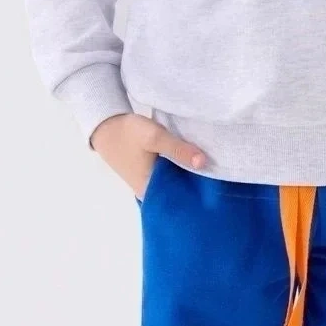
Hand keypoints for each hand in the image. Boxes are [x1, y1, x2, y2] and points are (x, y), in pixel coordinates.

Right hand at [89, 112, 209, 198]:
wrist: (106, 126)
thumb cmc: (128, 134)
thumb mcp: (154, 138)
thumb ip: (178, 149)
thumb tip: (204, 163)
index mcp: (150, 191)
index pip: (182, 200)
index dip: (201, 192)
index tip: (218, 183)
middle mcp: (150, 193)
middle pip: (181, 192)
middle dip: (198, 183)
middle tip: (220, 173)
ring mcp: (150, 184)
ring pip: (177, 183)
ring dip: (189, 174)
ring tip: (212, 166)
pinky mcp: (150, 174)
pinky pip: (171, 176)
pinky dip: (180, 170)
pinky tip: (193, 161)